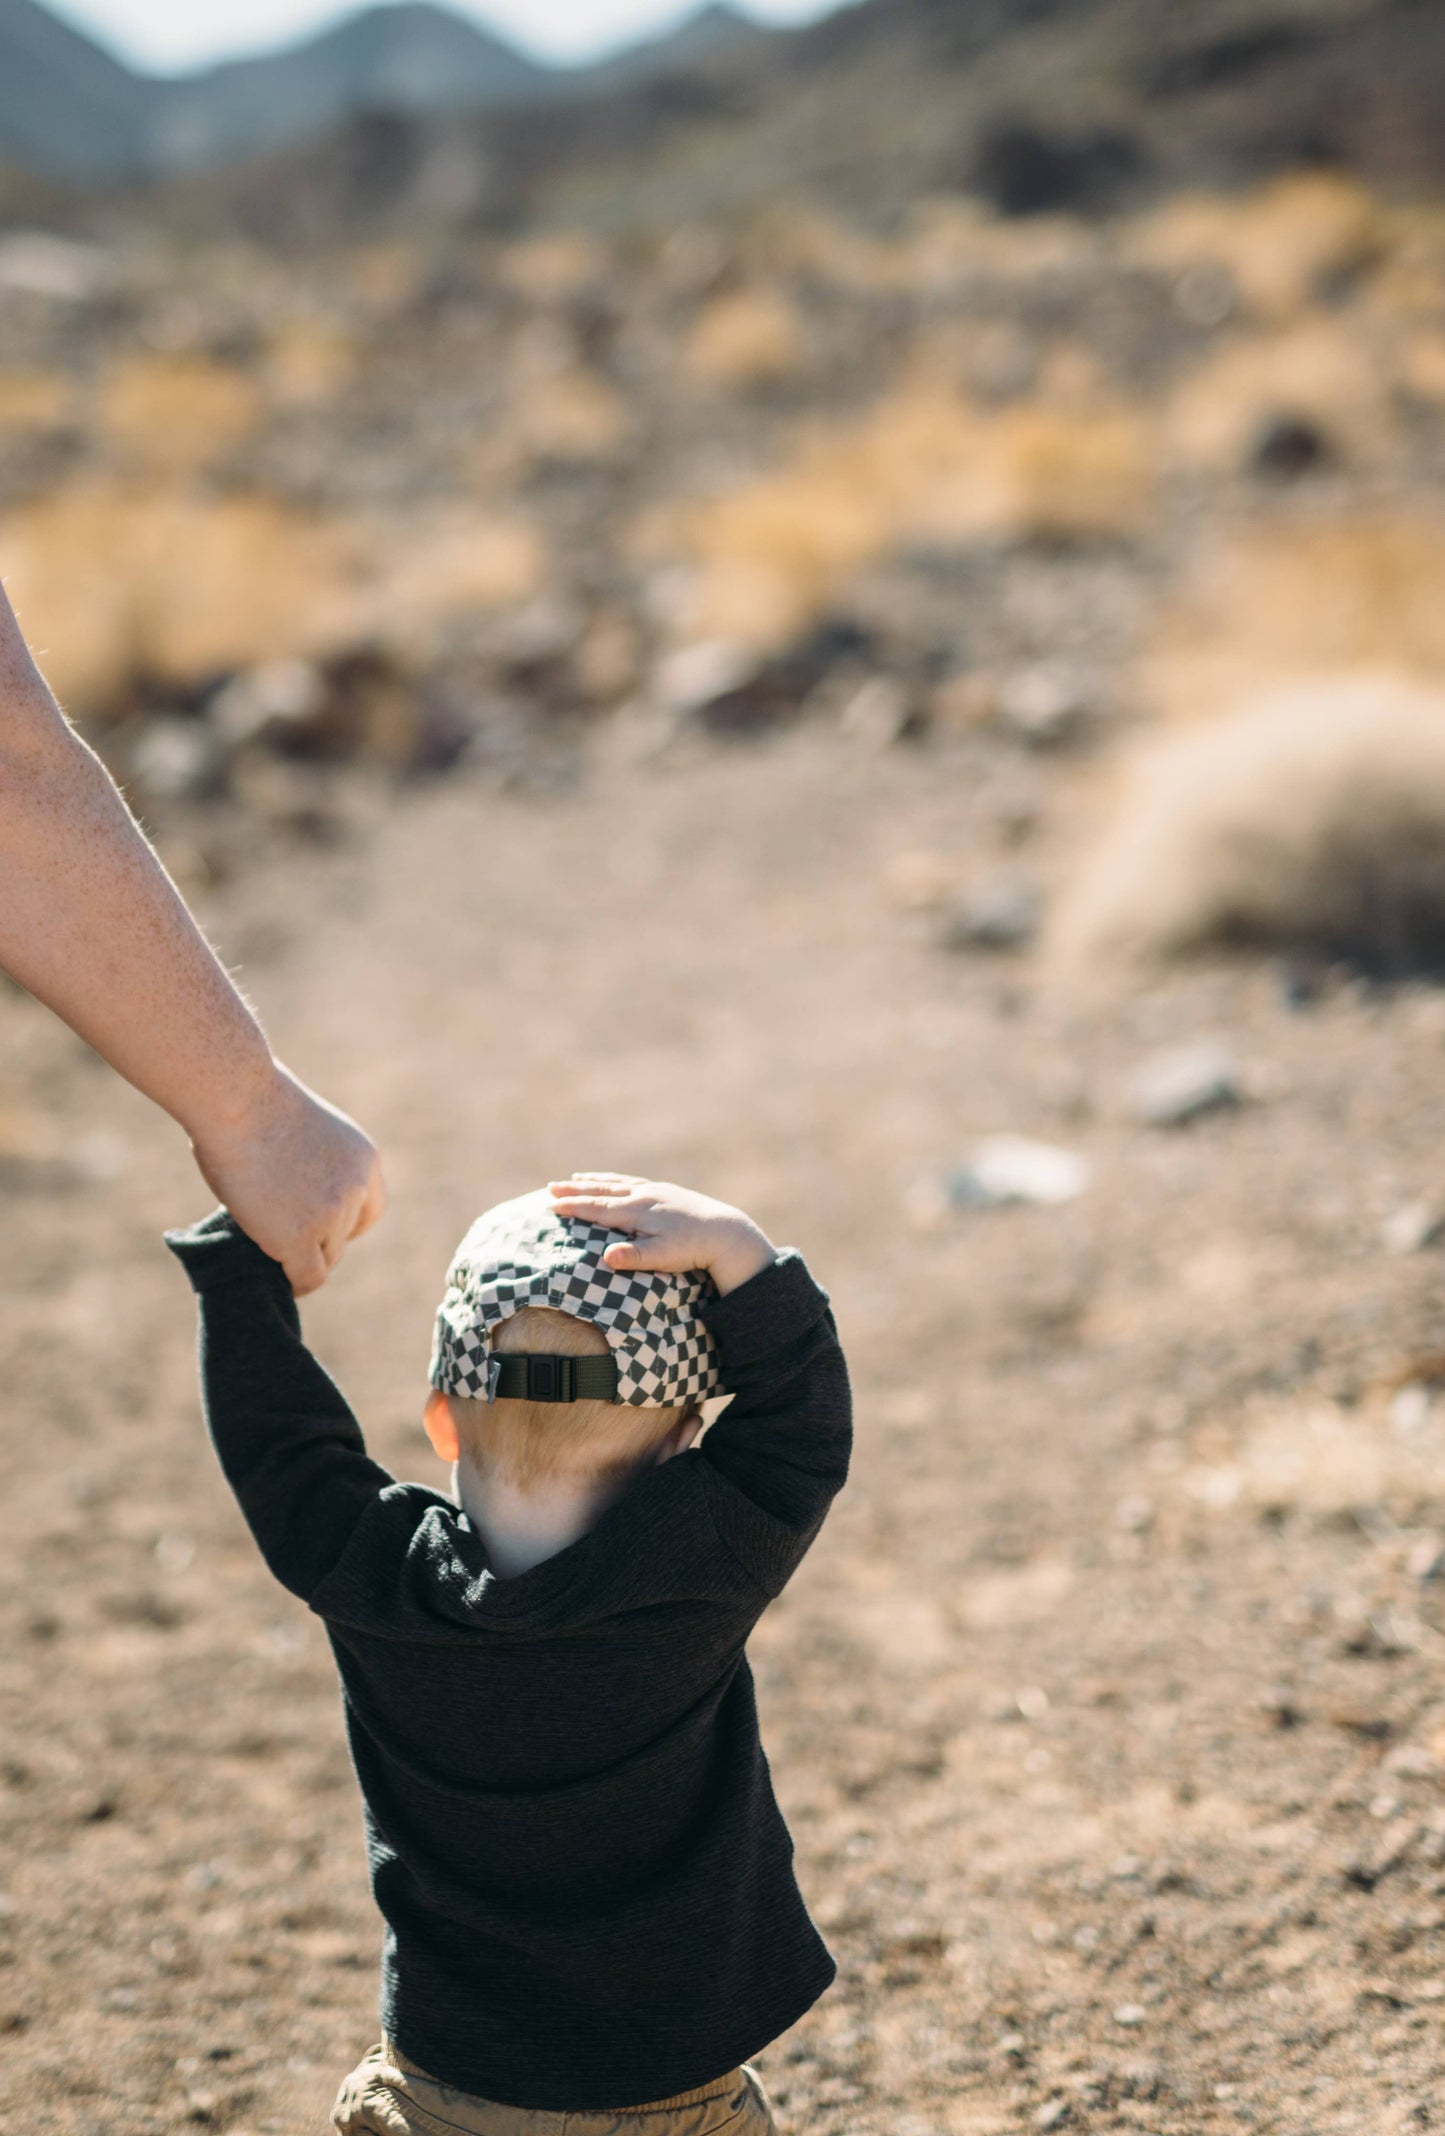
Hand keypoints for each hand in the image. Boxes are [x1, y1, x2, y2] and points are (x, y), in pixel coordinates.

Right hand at [190, 1061, 385, 1295]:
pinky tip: (278, 1278)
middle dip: (318, 1240)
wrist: (238, 1098)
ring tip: (268, 1247)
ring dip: (300, 1257)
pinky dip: (294, 1283)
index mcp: (364, 1159)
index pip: (370, 1208)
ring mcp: (330, 1217)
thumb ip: (314, 1165)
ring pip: (325, 1258)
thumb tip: (295, 1196)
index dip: (343, 1223)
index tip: (314, 1224)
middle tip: (283, 1237)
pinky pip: (308, 1278)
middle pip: (344, 1236)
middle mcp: (356, 1189)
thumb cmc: (254, 1101)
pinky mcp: (300, 1239)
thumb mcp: (306, 1130)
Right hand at [547, 1173, 773, 1296]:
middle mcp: (642, 1196)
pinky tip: (613, 1182)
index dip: (573, 1206)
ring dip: (593, 1181)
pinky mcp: (665, 1191)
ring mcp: (654, 1191)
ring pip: (616, 1183)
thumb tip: (606, 1257)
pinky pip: (632, 1181)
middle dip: (575, 1190)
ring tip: (574, 1178)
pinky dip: (616, 1180)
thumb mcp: (662, 1257)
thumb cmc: (691, 1248)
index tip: (551, 1205)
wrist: (724, 1231)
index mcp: (637, 1212)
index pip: (597, 1208)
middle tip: (550, 1187)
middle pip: (601, 1191)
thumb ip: (633, 1257)